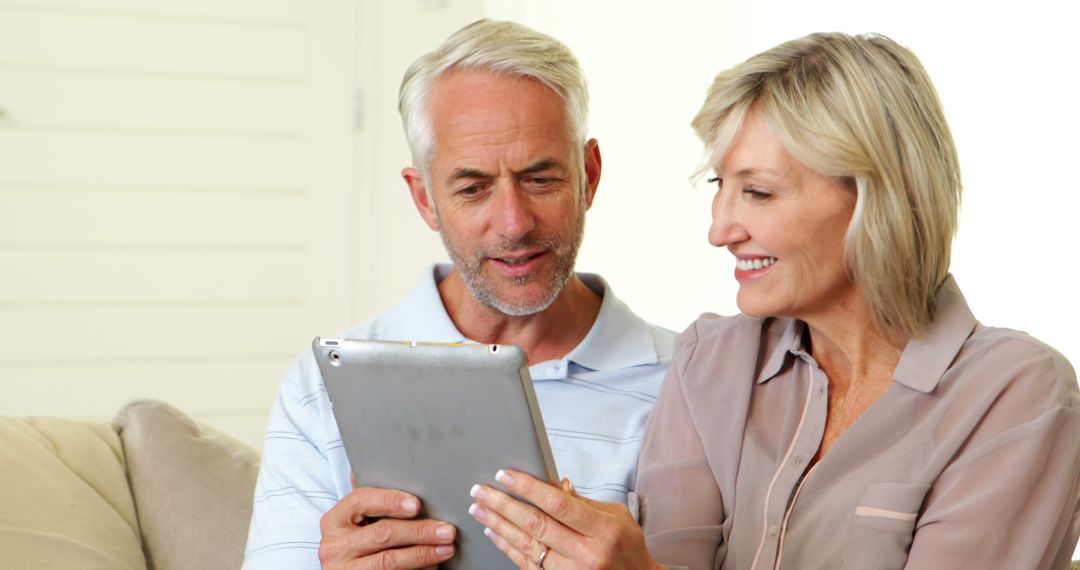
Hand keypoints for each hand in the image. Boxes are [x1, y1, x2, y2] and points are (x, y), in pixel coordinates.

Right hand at [318, 476, 456, 568]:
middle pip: (382, 533)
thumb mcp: (354, 522)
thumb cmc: (354, 545)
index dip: (390, 500)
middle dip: (420, 531)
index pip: (361, 500)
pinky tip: (433, 565)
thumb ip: (368, 500)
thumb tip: (380, 459)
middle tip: (447, 530)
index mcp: (334, 520)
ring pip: (389, 561)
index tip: (417, 504)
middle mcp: (334, 546)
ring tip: (447, 548)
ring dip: (424, 554)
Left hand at [469, 470, 661, 569]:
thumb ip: (584, 501)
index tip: (506, 475)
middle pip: (536, 524)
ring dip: (498, 524)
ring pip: (526, 545)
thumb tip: (555, 485)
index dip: (529, 488)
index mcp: (603, 530)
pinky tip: (493, 532)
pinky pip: (526, 564)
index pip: (558, 504)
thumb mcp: (617, 516)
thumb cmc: (627, 547)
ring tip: (479, 508)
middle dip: (503, 504)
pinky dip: (506, 546)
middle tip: (481, 490)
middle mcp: (586, 553)